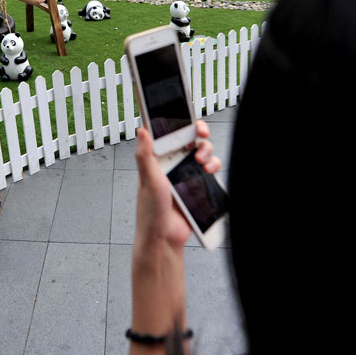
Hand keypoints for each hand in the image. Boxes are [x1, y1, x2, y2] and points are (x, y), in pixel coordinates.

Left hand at [133, 120, 221, 253]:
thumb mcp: (148, 180)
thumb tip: (142, 130)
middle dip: (198, 133)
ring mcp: (186, 173)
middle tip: (200, 135)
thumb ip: (145, 155)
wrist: (165, 238)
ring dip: (207, 152)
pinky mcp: (197, 185)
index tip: (186, 116)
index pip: (168, 132)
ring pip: (203, 152)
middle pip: (190, 138)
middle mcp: (172, 162)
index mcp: (157, 158)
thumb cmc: (150, 211)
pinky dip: (213, 167)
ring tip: (202, 162)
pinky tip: (208, 173)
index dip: (178, 121)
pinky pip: (210, 169)